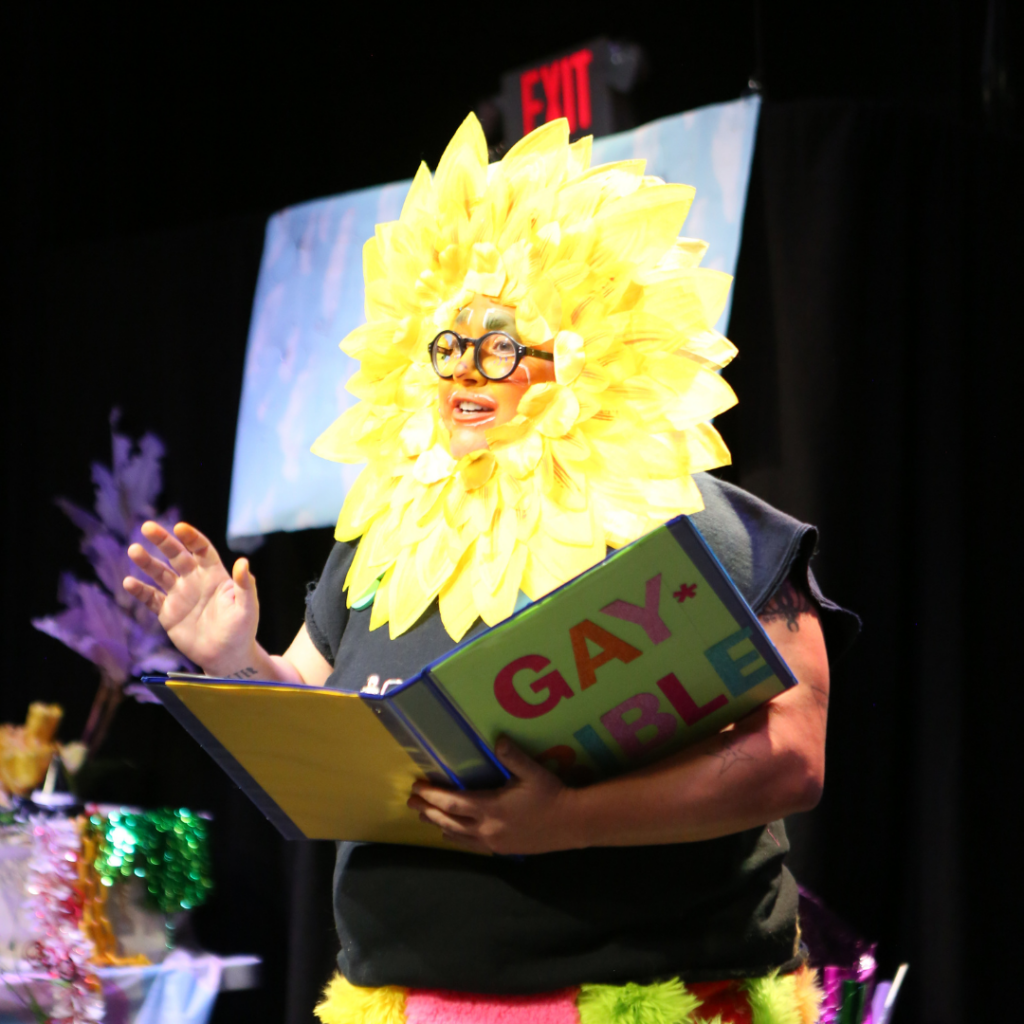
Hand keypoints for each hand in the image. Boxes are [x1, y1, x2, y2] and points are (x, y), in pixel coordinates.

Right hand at [123, 521, 258, 675]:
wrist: (227, 656)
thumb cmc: (242, 629)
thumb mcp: (247, 606)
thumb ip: (245, 584)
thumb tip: (243, 561)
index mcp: (214, 575)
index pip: (201, 550)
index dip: (191, 538)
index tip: (180, 528)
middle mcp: (194, 581)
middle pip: (177, 555)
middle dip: (163, 541)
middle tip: (147, 527)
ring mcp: (180, 596)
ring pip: (160, 573)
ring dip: (147, 562)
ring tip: (134, 550)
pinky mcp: (168, 613)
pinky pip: (151, 598)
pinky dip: (140, 591)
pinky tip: (129, 582)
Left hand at [407, 737, 581, 854]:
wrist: (571, 824)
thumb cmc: (551, 795)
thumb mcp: (533, 772)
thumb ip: (513, 756)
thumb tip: (498, 739)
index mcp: (490, 808)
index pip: (452, 802)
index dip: (432, 795)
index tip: (417, 787)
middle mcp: (487, 828)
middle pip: (449, 820)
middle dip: (428, 810)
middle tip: (410, 802)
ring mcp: (493, 842)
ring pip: (457, 835)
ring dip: (438, 824)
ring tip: (424, 816)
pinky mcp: (501, 849)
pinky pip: (471, 846)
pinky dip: (456, 838)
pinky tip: (451, 834)